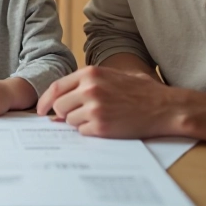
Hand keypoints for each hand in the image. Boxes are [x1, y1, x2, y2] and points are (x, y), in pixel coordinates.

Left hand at [35, 66, 187, 138]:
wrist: (164, 107)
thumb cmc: (141, 92)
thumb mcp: (112, 77)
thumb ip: (85, 86)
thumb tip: (59, 104)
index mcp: (90, 73)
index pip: (56, 87)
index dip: (45, 101)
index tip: (41, 110)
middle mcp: (89, 89)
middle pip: (59, 106)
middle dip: (64, 114)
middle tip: (76, 116)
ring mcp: (95, 108)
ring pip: (69, 121)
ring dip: (79, 123)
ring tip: (100, 118)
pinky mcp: (101, 126)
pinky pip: (82, 132)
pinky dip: (90, 132)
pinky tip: (106, 125)